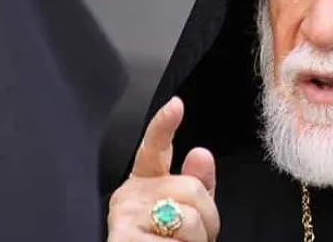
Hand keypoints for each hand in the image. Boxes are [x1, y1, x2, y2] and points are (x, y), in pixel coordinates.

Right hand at [107, 97, 219, 241]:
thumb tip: (200, 153)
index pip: (153, 148)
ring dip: (198, 239)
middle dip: (207, 217)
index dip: (164, 125)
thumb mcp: (184, 216)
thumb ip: (194, 185)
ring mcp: (125, 218)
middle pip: (191, 187)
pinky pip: (177, 239)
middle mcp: (129, 196)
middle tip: (192, 238)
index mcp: (144, 184)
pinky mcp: (125, 238)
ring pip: (190, 215)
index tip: (176, 105)